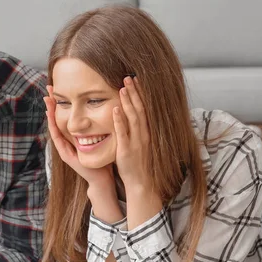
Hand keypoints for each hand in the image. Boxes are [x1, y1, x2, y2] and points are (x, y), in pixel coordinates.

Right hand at [44, 86, 114, 187]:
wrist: (102, 178)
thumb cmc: (103, 158)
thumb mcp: (100, 138)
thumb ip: (99, 126)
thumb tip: (106, 107)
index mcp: (74, 136)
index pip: (66, 116)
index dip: (62, 102)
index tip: (59, 88)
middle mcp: (66, 141)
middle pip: (56, 119)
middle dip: (52, 104)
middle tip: (48, 89)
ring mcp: (64, 148)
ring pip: (54, 128)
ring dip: (50, 114)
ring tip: (47, 101)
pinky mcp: (66, 156)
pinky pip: (58, 140)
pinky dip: (54, 128)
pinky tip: (51, 118)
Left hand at [114, 76, 150, 190]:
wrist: (143, 184)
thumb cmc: (140, 164)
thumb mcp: (141, 144)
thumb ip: (137, 130)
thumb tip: (132, 116)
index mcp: (147, 132)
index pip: (144, 108)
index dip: (141, 94)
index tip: (136, 80)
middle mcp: (144, 135)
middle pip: (140, 109)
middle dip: (135, 92)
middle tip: (128, 77)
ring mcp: (136, 142)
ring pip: (133, 118)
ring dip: (128, 102)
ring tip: (123, 87)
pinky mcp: (127, 151)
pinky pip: (123, 134)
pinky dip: (119, 121)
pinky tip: (114, 110)